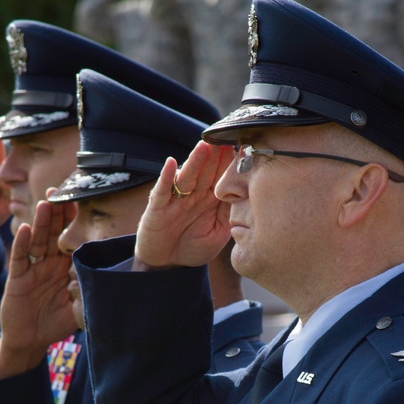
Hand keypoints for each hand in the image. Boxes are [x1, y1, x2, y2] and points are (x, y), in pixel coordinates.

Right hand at [0, 196, 77, 382]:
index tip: (81, 201)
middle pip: (52, 233)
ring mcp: (32, 269)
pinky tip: (24, 228)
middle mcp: (48, 263)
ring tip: (45, 203)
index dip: (73, 221)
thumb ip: (89, 291)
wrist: (30, 341)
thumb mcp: (78, 307)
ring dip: (41, 222)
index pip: (69, 238)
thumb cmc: (55, 323)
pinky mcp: (17, 278)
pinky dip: (21, 243)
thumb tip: (107, 277)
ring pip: (36, 240)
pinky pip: (20, 258)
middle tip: (60, 190)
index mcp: (63, 266)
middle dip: (56, 213)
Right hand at [134, 141, 234, 269]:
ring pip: (187, 176)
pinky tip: (172, 163)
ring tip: (204, 146)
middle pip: (205, 171)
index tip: (242, 147)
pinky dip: (166, 177)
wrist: (168, 265)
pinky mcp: (158, 207)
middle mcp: (193, 195)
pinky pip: (162, 190)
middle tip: (225, 138)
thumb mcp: (218, 234)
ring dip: (195, 161)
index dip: (229, 163)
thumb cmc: (193, 247)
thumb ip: (228, 215)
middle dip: (215, 155)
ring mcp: (175, 199)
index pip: (220, 177)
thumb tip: (245, 196)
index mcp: (209, 199)